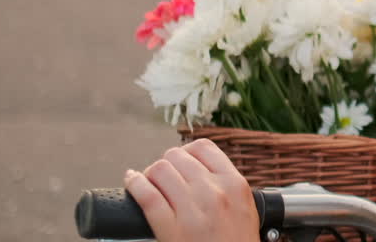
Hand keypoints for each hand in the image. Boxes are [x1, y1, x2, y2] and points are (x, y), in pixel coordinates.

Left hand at [123, 138, 258, 241]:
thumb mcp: (244, 207)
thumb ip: (225, 184)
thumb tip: (195, 166)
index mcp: (234, 184)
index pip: (203, 147)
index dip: (186, 152)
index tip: (180, 162)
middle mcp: (214, 192)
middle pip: (176, 156)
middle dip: (166, 164)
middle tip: (163, 178)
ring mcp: (192, 210)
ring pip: (159, 170)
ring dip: (149, 174)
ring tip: (149, 183)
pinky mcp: (171, 229)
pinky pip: (146, 195)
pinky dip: (134, 184)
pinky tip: (131, 182)